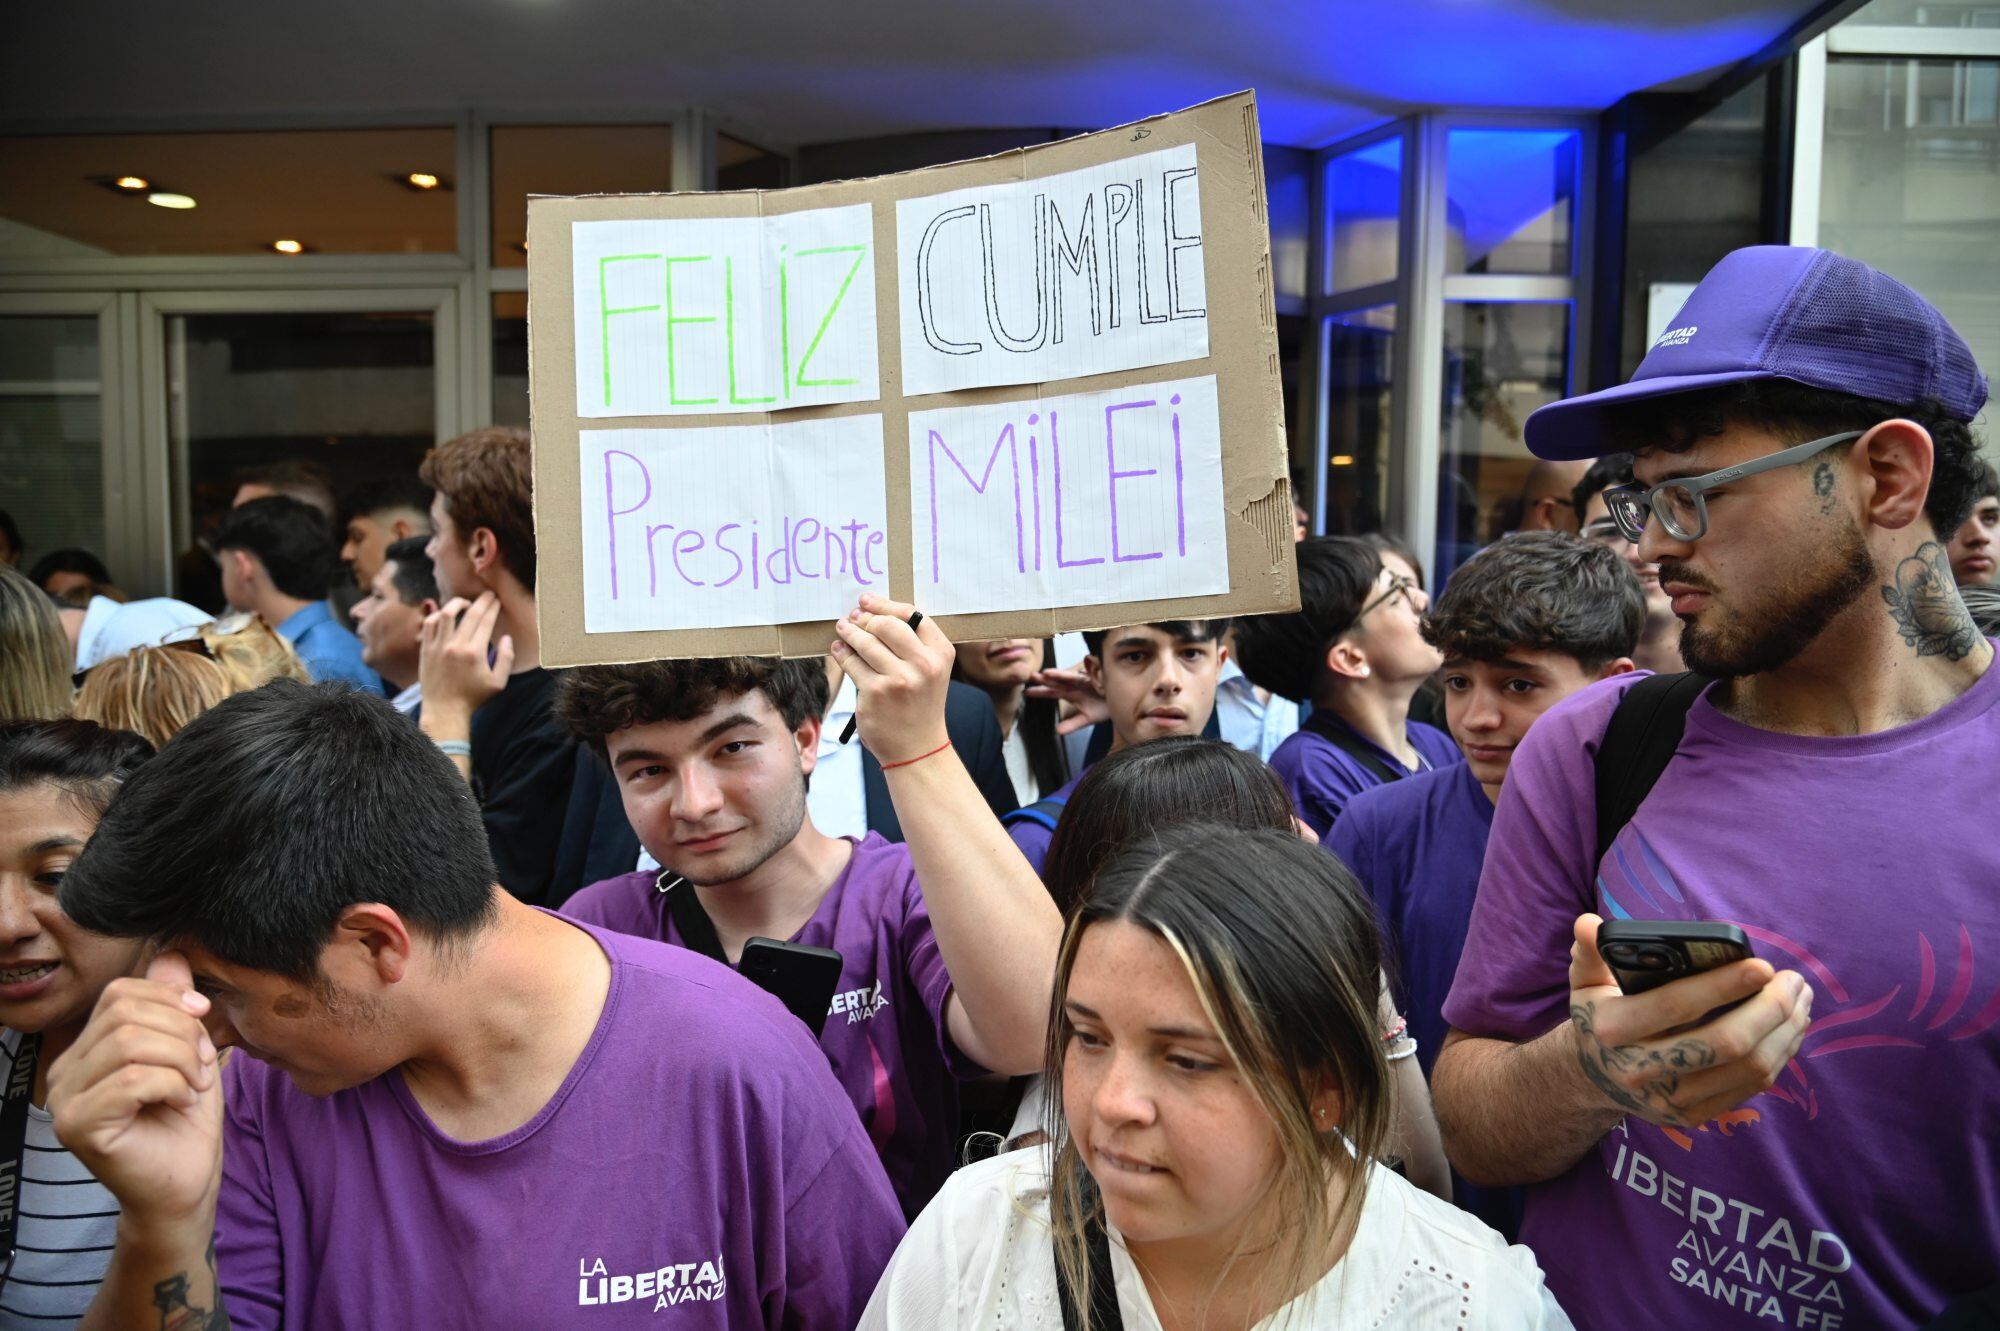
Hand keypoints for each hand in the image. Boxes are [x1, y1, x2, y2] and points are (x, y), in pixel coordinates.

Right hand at [48, 952, 222, 1229]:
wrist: (185, 1185)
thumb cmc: (184, 1122)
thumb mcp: (187, 1052)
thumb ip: (174, 1007)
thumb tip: (171, 953)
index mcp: (85, 1050)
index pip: (120, 993)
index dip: (170, 999)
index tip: (202, 1023)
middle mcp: (64, 1073)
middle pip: (126, 1014)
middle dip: (181, 1031)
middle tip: (202, 1065)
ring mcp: (66, 1102)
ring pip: (130, 1043)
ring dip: (180, 1059)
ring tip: (193, 1085)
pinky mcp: (79, 1127)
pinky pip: (133, 1079)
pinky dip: (172, 1085)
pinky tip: (181, 1103)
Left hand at [419, 593, 513, 725]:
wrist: (444, 710)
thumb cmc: (473, 698)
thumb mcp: (498, 683)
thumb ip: (506, 659)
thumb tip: (507, 638)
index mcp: (475, 653)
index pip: (485, 622)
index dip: (492, 608)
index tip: (496, 601)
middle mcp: (455, 646)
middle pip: (470, 614)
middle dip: (481, 601)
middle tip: (487, 595)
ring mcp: (438, 646)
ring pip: (446, 614)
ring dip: (457, 603)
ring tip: (465, 602)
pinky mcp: (426, 650)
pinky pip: (430, 624)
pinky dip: (438, 615)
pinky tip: (446, 615)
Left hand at [830, 594, 951, 763]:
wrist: (918, 747)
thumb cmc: (920, 705)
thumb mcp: (931, 671)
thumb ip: (914, 644)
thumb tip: (874, 614)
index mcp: (941, 653)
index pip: (912, 615)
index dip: (885, 604)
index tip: (867, 601)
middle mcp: (923, 664)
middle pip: (886, 624)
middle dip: (864, 618)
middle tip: (853, 617)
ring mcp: (898, 679)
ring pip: (865, 642)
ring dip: (849, 632)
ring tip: (842, 628)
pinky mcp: (875, 693)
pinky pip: (852, 663)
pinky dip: (842, 653)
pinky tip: (839, 649)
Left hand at [1025, 666, 1107, 735]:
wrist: (1121, 702)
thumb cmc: (1103, 707)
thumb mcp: (1086, 719)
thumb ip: (1072, 724)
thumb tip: (1058, 732)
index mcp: (1071, 694)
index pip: (1052, 692)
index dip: (1040, 692)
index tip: (1026, 692)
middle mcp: (1077, 685)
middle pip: (1058, 681)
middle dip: (1046, 679)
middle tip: (1032, 676)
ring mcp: (1088, 681)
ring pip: (1072, 677)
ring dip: (1060, 675)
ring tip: (1047, 673)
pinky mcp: (1101, 679)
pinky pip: (1093, 676)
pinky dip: (1086, 673)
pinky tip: (1081, 670)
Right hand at [1566, 914, 1812, 1130]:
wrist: (1594, 1076)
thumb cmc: (1600, 1015)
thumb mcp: (1585, 982)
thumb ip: (1590, 952)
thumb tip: (1588, 922)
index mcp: (1611, 1030)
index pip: (1675, 1006)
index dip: (1722, 986)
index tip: (1763, 966)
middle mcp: (1640, 1071)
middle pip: (1725, 1043)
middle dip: (1769, 1009)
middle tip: (1793, 980)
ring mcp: (1670, 1100)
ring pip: (1748, 1068)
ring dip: (1785, 1031)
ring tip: (1800, 998)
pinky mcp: (1694, 1116)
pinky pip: (1752, 1087)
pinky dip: (1780, 1054)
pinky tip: (1789, 1027)